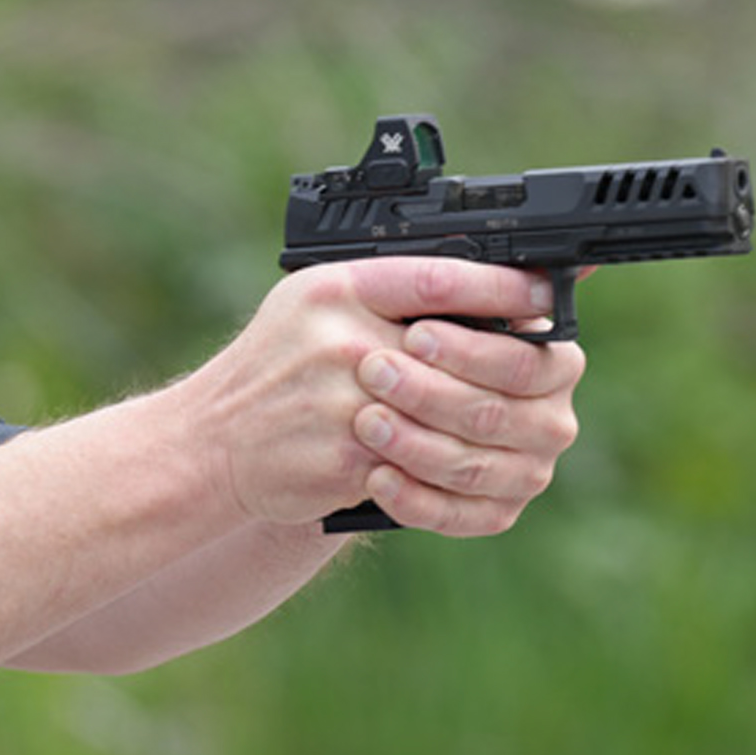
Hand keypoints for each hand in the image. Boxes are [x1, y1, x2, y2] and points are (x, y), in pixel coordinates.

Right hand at [190, 258, 584, 535]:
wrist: (210, 441)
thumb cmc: (275, 371)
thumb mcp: (318, 305)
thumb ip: (393, 293)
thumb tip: (497, 294)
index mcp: (338, 290)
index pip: (440, 278)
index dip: (504, 288)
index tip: (546, 295)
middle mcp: (340, 339)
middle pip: (460, 353)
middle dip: (499, 370)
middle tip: (529, 378)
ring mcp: (342, 402)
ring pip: (453, 417)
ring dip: (475, 428)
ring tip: (486, 431)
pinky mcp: (345, 459)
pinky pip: (424, 469)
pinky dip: (442, 476)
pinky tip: (446, 470)